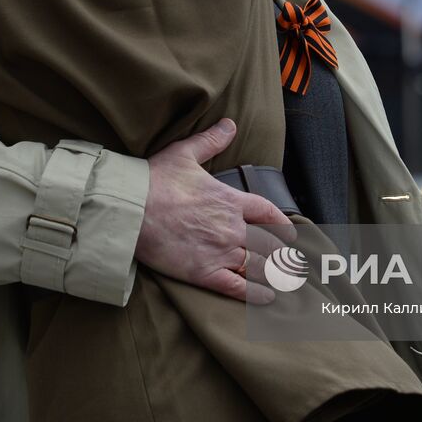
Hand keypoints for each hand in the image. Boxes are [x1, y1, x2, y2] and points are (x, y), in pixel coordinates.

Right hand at [137, 118, 296, 304]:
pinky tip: (267, 297)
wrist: (131, 209)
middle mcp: (231, 228)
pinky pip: (238, 288)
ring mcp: (219, 252)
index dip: (282, 224)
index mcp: (230, 200)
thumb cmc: (154, 180)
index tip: (290, 233)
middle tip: (290, 262)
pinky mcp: (204, 273)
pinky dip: (255, 295)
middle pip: (268, 244)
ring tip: (284, 281)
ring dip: (274, 274)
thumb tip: (229, 124)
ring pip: (258, 267)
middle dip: (281, 253)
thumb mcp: (185, 153)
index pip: (267, 213)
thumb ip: (211, 140)